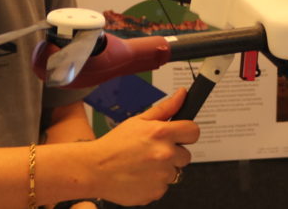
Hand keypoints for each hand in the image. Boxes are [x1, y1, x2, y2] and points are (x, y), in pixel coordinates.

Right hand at [82, 88, 199, 205]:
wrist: (94, 169)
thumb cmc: (114, 145)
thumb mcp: (137, 121)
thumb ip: (165, 108)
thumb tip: (182, 95)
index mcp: (161, 133)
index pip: (194, 132)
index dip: (187, 133)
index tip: (180, 136)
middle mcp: (164, 154)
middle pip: (186, 155)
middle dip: (173, 153)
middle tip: (153, 152)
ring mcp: (161, 175)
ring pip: (175, 172)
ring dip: (163, 170)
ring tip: (143, 165)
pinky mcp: (156, 191)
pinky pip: (163, 187)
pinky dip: (154, 183)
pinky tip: (139, 176)